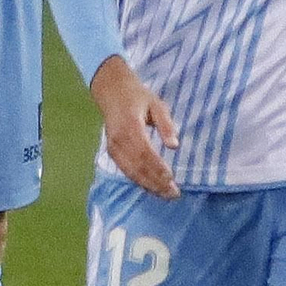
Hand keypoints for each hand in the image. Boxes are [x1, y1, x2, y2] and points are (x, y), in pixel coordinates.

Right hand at [91, 55, 178, 198]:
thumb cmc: (138, 97)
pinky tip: (151, 187)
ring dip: (148, 185)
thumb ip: (166, 124)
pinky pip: (124, 170)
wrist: (111, 90)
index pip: (145, 152)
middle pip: (137, 166)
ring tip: (165, 194)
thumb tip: (174, 146)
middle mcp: (119, 139)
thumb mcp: (156, 104)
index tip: (172, 179)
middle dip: (156, 182)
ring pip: (130, 171)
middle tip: (173, 194)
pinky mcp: (111, 151)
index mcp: (130, 126)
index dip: (157, 168)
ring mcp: (113, 146)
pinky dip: (138, 181)